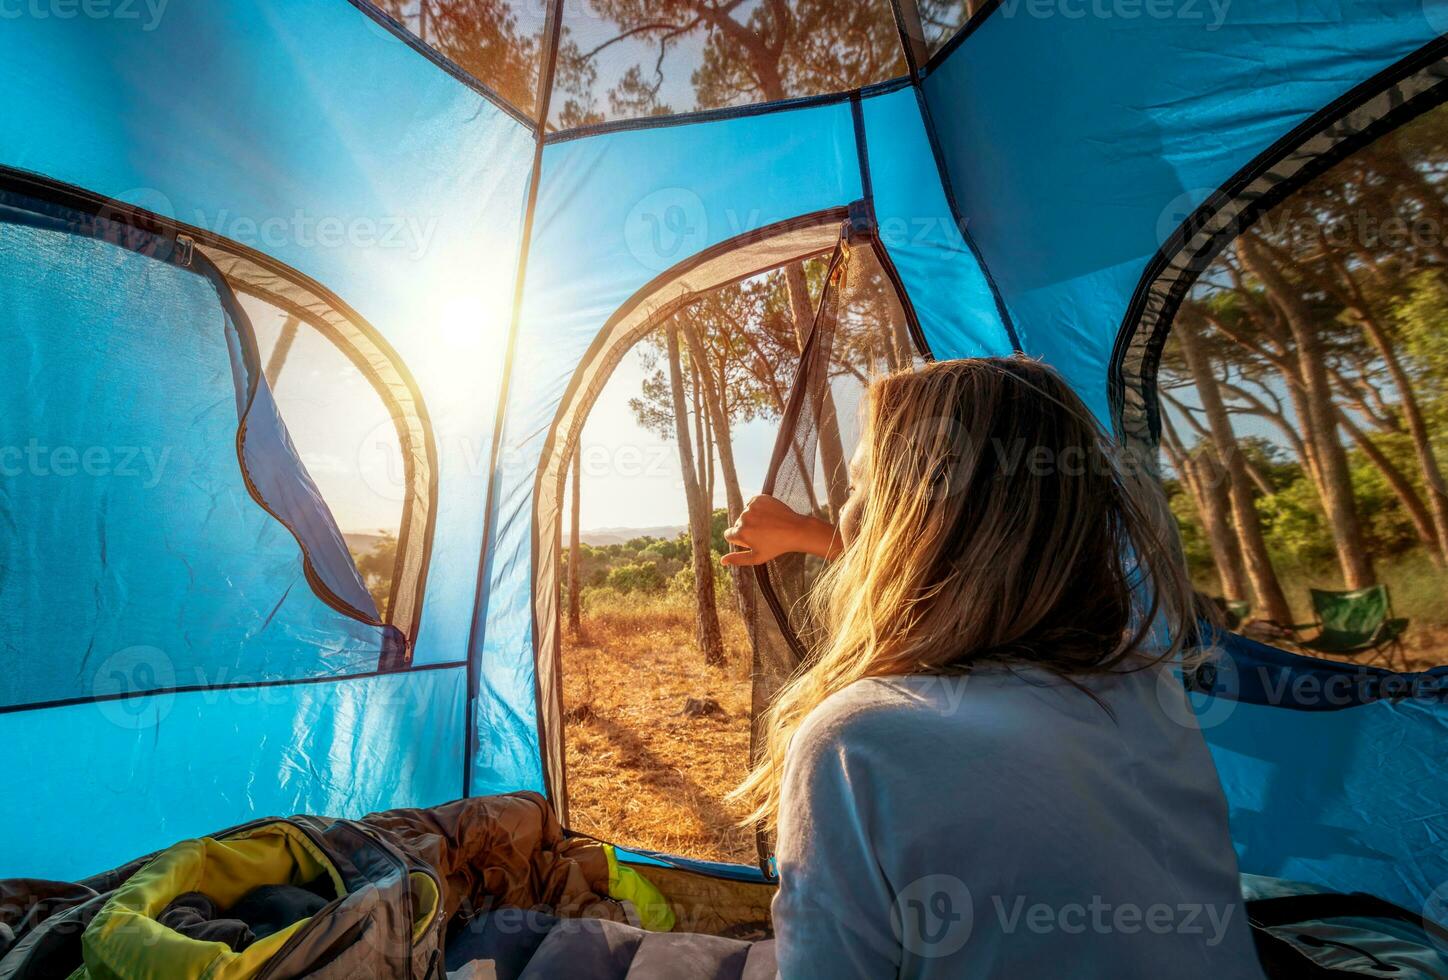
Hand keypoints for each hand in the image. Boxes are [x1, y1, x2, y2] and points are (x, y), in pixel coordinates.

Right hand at [721, 495, 839, 565]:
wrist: (796, 530)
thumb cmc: (776, 547)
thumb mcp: (757, 558)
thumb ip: (737, 560)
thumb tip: (722, 561)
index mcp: (741, 533)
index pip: (729, 535)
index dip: (740, 540)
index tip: (753, 541)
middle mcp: (744, 518)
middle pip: (738, 524)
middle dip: (747, 529)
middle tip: (764, 534)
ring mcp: (752, 507)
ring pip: (746, 514)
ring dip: (753, 519)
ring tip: (768, 525)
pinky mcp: (759, 498)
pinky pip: (752, 504)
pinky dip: (758, 509)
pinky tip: (768, 516)